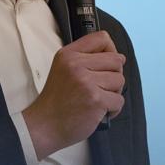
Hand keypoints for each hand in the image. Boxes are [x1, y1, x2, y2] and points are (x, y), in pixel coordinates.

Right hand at [23, 30, 124, 159]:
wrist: (44, 126)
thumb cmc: (56, 101)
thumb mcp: (62, 69)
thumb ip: (84, 59)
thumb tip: (116, 57)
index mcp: (68, 54)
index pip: (102, 38)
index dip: (111, 50)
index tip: (106, 63)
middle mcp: (76, 65)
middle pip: (116, 60)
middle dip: (114, 75)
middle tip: (102, 87)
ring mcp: (87, 82)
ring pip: (120, 80)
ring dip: (113, 93)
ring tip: (98, 99)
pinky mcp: (96, 99)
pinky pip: (119, 100)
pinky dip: (113, 108)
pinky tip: (99, 111)